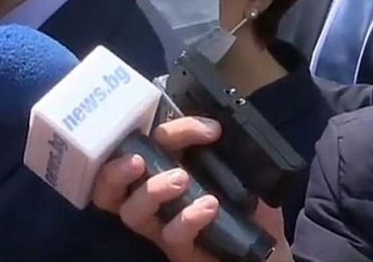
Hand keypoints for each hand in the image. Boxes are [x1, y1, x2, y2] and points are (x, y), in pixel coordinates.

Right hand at [92, 117, 291, 261]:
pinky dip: (187, 218)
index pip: (146, 143)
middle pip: (108, 186)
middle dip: (115, 169)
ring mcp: (161, 226)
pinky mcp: (179, 251)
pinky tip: (209, 206)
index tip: (209, 129)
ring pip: (132, 212)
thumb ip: (217, 147)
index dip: (170, 130)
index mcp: (159, 169)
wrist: (265, 249)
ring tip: (181, 179)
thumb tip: (218, 124)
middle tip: (137, 159)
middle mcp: (151, 197)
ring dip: (151, 191)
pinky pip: (171, 236)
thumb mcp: (231, 170)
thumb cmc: (243, 205)